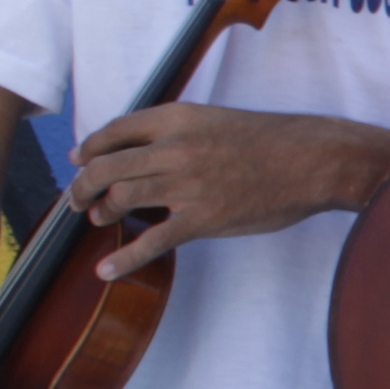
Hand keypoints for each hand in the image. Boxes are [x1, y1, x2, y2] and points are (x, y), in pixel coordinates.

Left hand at [68, 105, 389, 279]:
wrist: (312, 161)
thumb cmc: (272, 141)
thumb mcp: (216, 119)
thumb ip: (179, 132)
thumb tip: (148, 153)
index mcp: (176, 118)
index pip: (114, 132)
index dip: (88, 148)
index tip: (78, 161)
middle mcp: (173, 147)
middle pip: (105, 167)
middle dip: (82, 186)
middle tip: (76, 198)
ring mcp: (185, 184)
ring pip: (119, 198)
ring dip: (99, 212)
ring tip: (96, 220)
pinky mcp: (201, 218)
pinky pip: (151, 241)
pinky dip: (123, 258)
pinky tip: (106, 270)